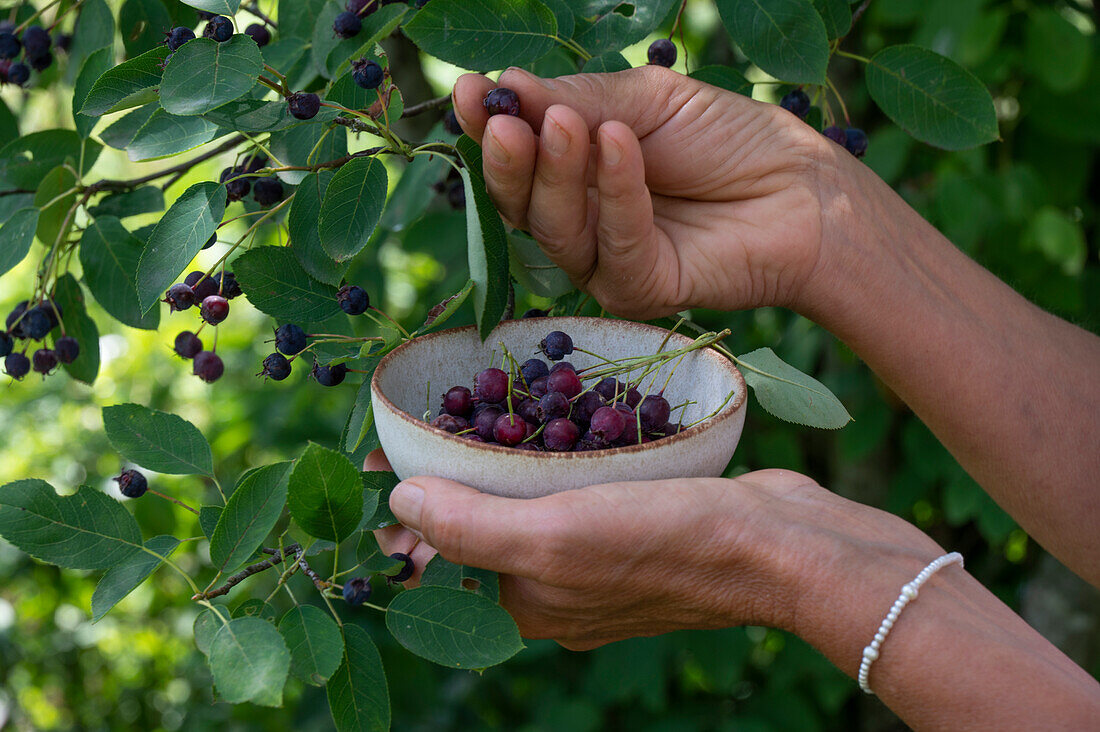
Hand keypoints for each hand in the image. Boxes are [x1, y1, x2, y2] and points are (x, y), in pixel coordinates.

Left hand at [368, 449, 941, 651]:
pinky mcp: (639, 519)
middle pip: (488, 524)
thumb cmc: (664, 543)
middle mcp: (561, 588)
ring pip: (535, 500)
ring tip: (483, 405)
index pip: (448, 557)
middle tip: (433, 414)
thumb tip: (398, 507)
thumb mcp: (552, 538)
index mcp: (530, 604)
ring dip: (509, 458)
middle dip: (456, 475)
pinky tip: (555, 415)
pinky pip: (581, 484)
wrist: (782, 543)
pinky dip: (561, 454)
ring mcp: (604, 554)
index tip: (388, 453)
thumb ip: (468, 527)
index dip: (413, 508)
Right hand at [451, 66, 850, 318]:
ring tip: (565, 125)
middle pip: (521, 202)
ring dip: (556, 173)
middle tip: (504, 120)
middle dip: (509, 160)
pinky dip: (614, 192)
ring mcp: (605, 262)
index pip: (519, 157)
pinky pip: (613, 244)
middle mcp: (580, 223)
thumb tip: (506, 86)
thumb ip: (582, 99)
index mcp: (575, 175)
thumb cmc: (730, 140)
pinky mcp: (639, 291)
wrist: (805, 189)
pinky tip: (619, 143)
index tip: (470, 93)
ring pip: (555, 228)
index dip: (490, 127)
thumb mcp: (650, 101)